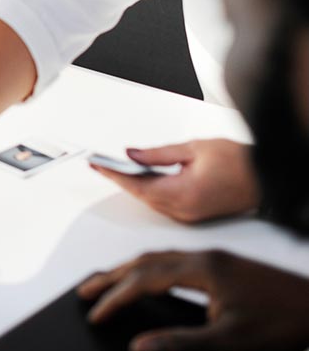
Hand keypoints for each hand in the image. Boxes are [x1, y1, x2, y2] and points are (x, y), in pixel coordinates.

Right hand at [78, 250, 308, 350]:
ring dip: (129, 269)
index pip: (143, 279)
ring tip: (108, 283)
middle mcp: (203, 257)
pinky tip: (151, 280)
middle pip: (144, 261)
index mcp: (201, 269)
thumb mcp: (230, 341)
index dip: (115, 296)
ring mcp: (214, 258)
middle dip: (112, 276)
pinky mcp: (223, 265)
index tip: (95, 311)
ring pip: (158, 257)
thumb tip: (140, 347)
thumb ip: (181, 343)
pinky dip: (151, 268)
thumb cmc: (283, 321)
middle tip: (85, 290)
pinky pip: (174, 258)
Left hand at [90, 139, 258, 222]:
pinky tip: (140, 177)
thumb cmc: (238, 162)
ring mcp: (190, 216)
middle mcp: (185, 210)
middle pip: (142, 195)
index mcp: (183, 193)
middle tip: (99, 163)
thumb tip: (131, 154)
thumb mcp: (194, 148)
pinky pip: (164, 204)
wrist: (266, 177)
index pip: (137, 185)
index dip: (113, 174)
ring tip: (114, 168)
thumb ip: (158, 154)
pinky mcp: (195, 215)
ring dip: (134, 185)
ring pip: (151, 201)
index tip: (96, 164)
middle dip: (120, 178)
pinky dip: (150, 191)